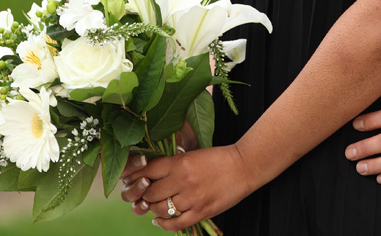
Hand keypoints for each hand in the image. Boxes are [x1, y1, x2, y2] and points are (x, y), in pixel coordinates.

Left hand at [120, 145, 254, 230]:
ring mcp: (192, 198)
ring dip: (153, 210)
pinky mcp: (201, 212)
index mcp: (180, 163)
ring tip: (154, 207)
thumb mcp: (193, 155)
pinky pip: (175, 224)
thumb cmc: (219, 158)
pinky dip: (163, 225)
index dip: (137, 177)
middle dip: (145, 195)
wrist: (244, 166)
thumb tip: (150, 175)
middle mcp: (183, 180)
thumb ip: (173, 165)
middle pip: (150, 193)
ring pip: (160, 209)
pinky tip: (159, 221)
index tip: (136, 181)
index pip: (147, 171)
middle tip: (145, 196)